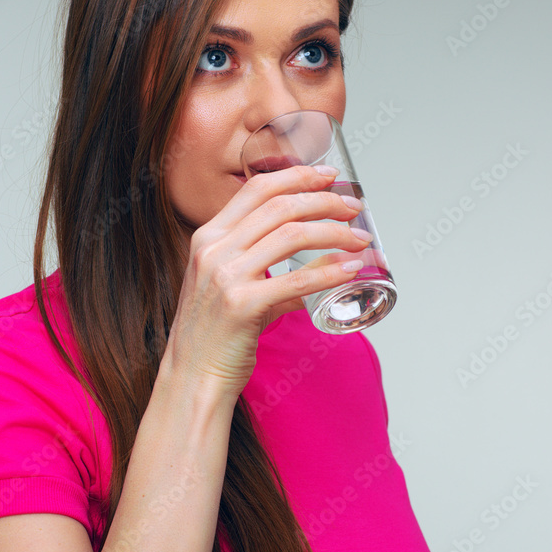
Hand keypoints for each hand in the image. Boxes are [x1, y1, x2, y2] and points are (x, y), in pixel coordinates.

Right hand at [164, 165, 370, 395]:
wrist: (192, 376)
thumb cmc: (213, 334)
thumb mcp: (232, 286)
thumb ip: (268, 270)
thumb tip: (319, 266)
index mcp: (208, 237)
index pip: (257, 189)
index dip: (297, 175)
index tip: (326, 175)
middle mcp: (214, 250)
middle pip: (280, 206)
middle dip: (324, 200)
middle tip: (353, 207)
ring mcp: (226, 277)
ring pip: (292, 235)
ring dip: (334, 232)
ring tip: (358, 238)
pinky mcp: (242, 306)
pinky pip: (297, 282)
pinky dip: (330, 272)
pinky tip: (351, 269)